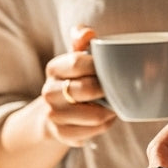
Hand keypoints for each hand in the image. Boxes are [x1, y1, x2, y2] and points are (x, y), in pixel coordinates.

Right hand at [40, 24, 114, 147]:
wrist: (56, 111)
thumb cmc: (76, 78)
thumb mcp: (77, 56)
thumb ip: (82, 38)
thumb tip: (88, 32)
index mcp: (54, 68)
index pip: (78, 62)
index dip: (99, 65)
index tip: (111, 67)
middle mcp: (49, 92)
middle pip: (87, 89)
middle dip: (107, 89)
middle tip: (118, 87)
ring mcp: (54, 115)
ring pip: (95, 115)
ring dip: (111, 110)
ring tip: (114, 103)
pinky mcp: (62, 134)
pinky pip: (96, 131)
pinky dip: (106, 124)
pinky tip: (106, 117)